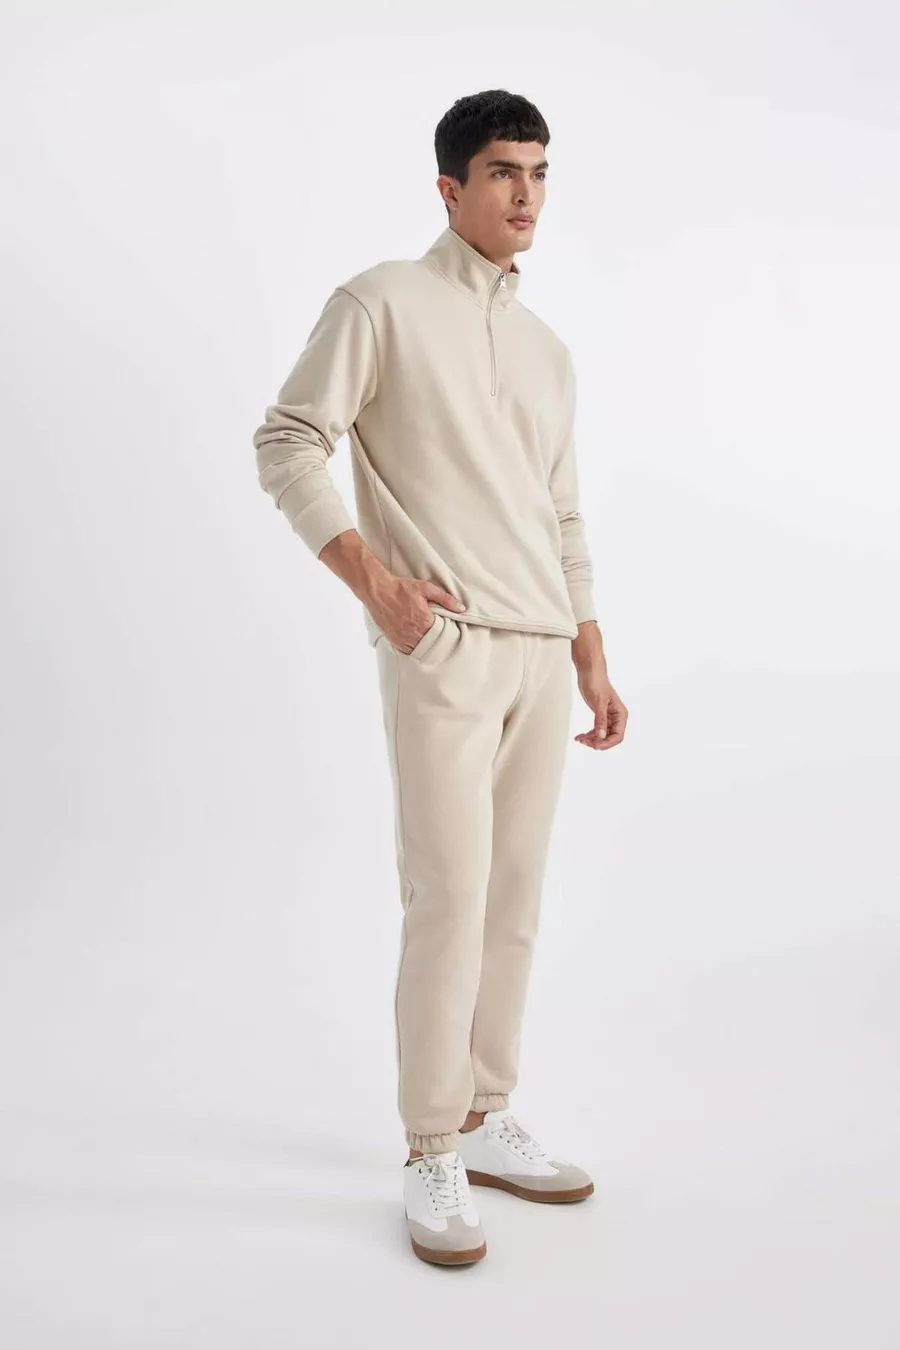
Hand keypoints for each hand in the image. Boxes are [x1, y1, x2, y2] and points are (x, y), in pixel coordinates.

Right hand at [366, 575, 465, 654]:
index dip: (446, 634)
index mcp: (424, 621)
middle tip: (440, 639)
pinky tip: (417, 643)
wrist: (378, 591)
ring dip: (425, 647)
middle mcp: (413, 632)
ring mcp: (402, 638)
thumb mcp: (426, 588)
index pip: (441, 635)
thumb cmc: (401, 588)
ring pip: (419, 649)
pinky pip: (407, 650)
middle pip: (431, 644)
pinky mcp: (394, 639)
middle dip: (436, 642)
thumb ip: (446, 599)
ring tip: (430, 642)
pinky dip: (413, 649)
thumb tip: (462, 608)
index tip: (449, 632)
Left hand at [571, 621, 627, 749]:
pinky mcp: (600, 716)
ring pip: (602, 735)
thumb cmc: (597, 683)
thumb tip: (601, 736)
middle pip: (610, 738)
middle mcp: (616, 717)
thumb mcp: (598, 702)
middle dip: (597, 742)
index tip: (595, 746)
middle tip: (584, 741)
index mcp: (620, 714)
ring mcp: (608, 718)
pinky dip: (588, 735)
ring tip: (579, 739)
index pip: (618, 735)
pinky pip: (596, 730)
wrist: (590, 671)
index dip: (607, 743)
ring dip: (591, 739)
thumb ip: (600, 720)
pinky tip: (579, 736)